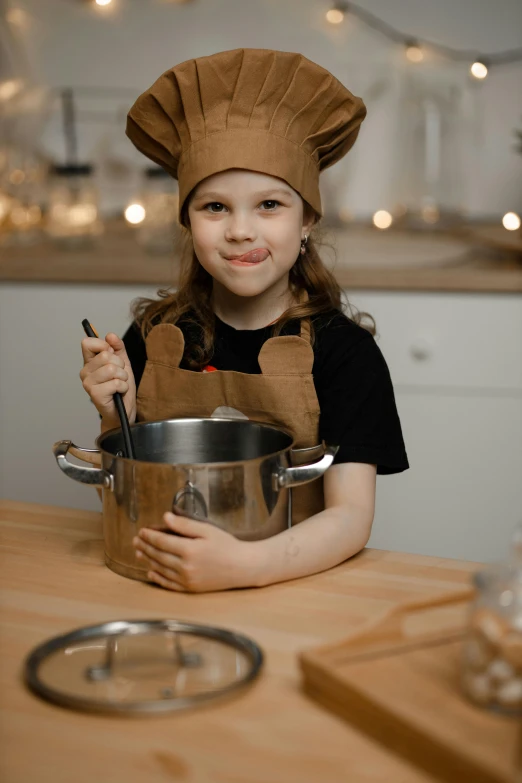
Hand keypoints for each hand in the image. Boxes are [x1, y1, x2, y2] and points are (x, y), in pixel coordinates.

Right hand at [80, 332, 135, 428]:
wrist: (124, 410)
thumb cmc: (121, 387)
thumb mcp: (123, 363)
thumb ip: (118, 347)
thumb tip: (110, 335)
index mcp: (89, 362)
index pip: (87, 342)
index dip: (104, 346)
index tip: (111, 355)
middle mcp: (85, 372)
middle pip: (105, 355)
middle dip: (120, 365)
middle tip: (119, 375)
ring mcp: (88, 383)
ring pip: (111, 369)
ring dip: (122, 377)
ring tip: (119, 384)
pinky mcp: (95, 394)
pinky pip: (115, 382)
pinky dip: (123, 387)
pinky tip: (119, 392)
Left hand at [133, 509, 259, 592]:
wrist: (242, 567)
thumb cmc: (226, 545)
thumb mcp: (207, 530)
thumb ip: (185, 525)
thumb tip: (166, 517)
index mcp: (189, 550)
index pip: (162, 542)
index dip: (150, 536)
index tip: (141, 531)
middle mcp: (185, 567)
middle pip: (159, 555)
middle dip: (145, 547)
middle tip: (136, 540)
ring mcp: (187, 580)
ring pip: (161, 569)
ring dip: (148, 560)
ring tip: (139, 553)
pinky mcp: (190, 589)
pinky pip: (168, 584)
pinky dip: (157, 578)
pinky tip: (151, 572)